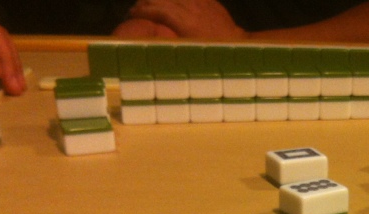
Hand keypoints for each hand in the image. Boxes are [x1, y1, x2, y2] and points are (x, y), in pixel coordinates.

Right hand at [120, 0, 245, 40]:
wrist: (238, 43)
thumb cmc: (213, 52)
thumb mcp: (190, 49)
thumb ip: (173, 41)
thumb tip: (153, 42)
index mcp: (185, 21)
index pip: (158, 10)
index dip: (142, 11)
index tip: (131, 14)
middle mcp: (191, 7)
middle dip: (147, 2)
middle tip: (135, 8)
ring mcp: (200, 2)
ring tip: (149, 2)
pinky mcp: (208, 1)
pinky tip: (170, 1)